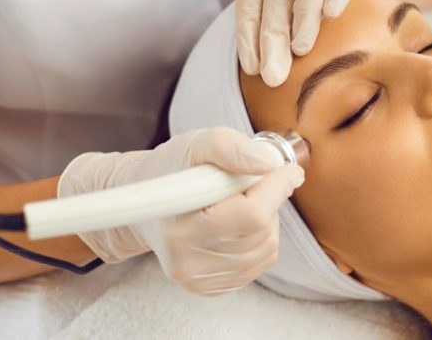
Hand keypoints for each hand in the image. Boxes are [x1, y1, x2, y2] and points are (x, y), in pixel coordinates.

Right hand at [58, 127, 304, 294]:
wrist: (144, 202)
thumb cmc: (171, 170)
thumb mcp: (196, 144)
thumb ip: (232, 148)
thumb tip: (270, 165)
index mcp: (179, 227)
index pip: (251, 215)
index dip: (276, 188)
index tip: (287, 169)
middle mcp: (187, 262)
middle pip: (262, 232)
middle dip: (268, 201)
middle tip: (248, 183)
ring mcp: (199, 280)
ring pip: (267, 248)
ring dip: (266, 220)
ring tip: (238, 202)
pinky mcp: (210, 287)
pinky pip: (261, 262)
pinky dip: (260, 239)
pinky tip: (237, 223)